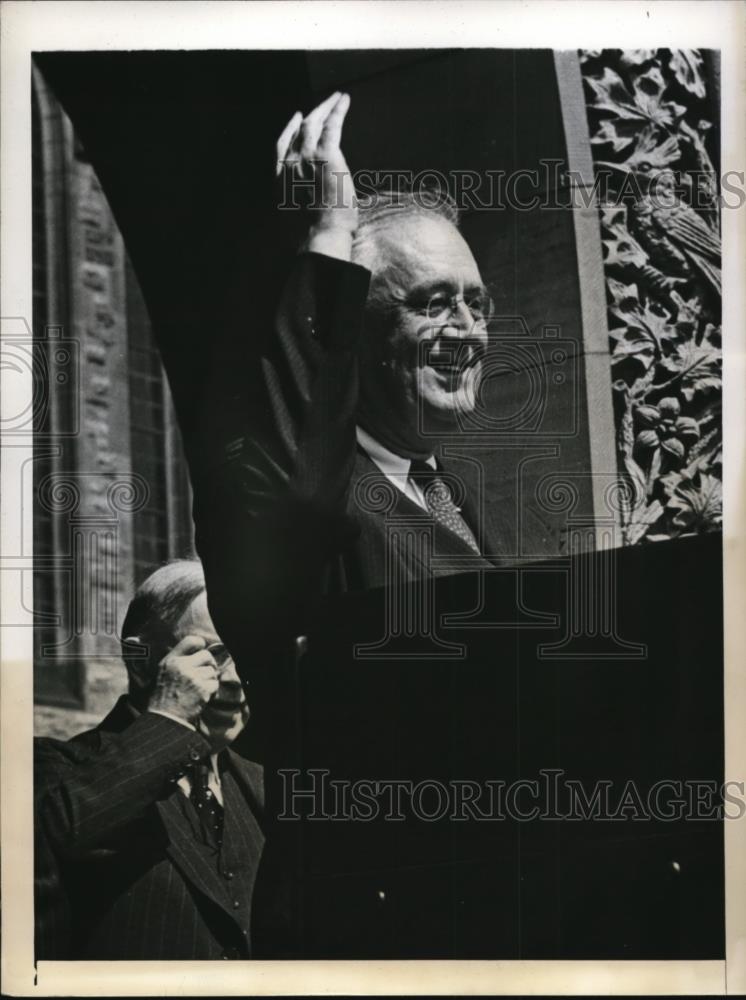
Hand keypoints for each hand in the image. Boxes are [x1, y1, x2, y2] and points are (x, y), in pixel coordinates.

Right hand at [147, 635, 219, 725]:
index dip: (200, 645)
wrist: (165, 719)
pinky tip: (202, 697)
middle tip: (204, 675)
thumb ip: (179, 661)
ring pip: (212, 671)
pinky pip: (215, 684)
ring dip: (209, 680)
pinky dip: (212, 691)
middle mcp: (182, 666)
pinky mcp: (202, 689)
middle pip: (206, 655)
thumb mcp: (164, 673)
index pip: (191, 640)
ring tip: (199, 689)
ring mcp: (193, 677)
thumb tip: (201, 652)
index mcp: (171, 660)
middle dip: (208, 665)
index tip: (201, 654)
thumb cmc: (164, 698)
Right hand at [276, 92, 357, 258]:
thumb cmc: (313, 236)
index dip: (290, 129)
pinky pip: (332, 125)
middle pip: (300, 130)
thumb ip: (299, 202)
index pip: (282, 145)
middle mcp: (290, 164)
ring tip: (337, 97)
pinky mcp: (326, 155)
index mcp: (281, 179)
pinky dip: (338, 110)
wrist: (319, 237)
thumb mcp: (297, 218)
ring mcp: (306, 157)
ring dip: (326, 107)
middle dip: (312, 113)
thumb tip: (310, 203)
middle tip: (324, 103)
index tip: (297, 117)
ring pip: (315, 123)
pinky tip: (344, 100)